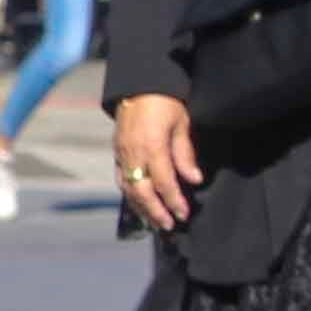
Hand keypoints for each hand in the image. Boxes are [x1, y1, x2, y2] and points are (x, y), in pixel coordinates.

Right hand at [111, 92, 199, 231]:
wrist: (139, 84)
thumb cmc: (165, 101)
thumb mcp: (181, 124)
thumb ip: (185, 154)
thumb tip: (194, 180)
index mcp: (152, 146)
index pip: (164, 182)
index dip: (174, 201)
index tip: (184, 213)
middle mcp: (134, 153)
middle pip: (143, 191)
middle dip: (156, 211)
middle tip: (168, 225)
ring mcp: (122, 153)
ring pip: (129, 188)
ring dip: (142, 207)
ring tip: (154, 221)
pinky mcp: (117, 152)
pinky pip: (121, 179)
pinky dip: (130, 195)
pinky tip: (139, 203)